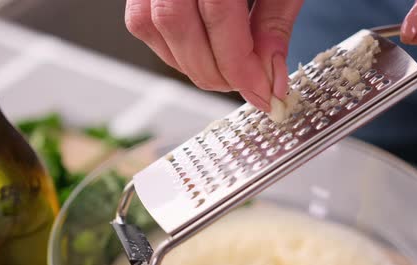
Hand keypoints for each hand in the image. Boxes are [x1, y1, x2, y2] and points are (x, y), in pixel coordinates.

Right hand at [125, 0, 304, 111]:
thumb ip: (275, 24)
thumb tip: (272, 78)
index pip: (219, 18)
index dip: (241, 66)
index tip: (263, 94)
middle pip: (176, 25)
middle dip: (214, 70)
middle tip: (247, 86)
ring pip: (150, 26)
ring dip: (189, 62)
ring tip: (226, 71)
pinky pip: (142, 20)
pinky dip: (170, 46)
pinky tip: (198, 51)